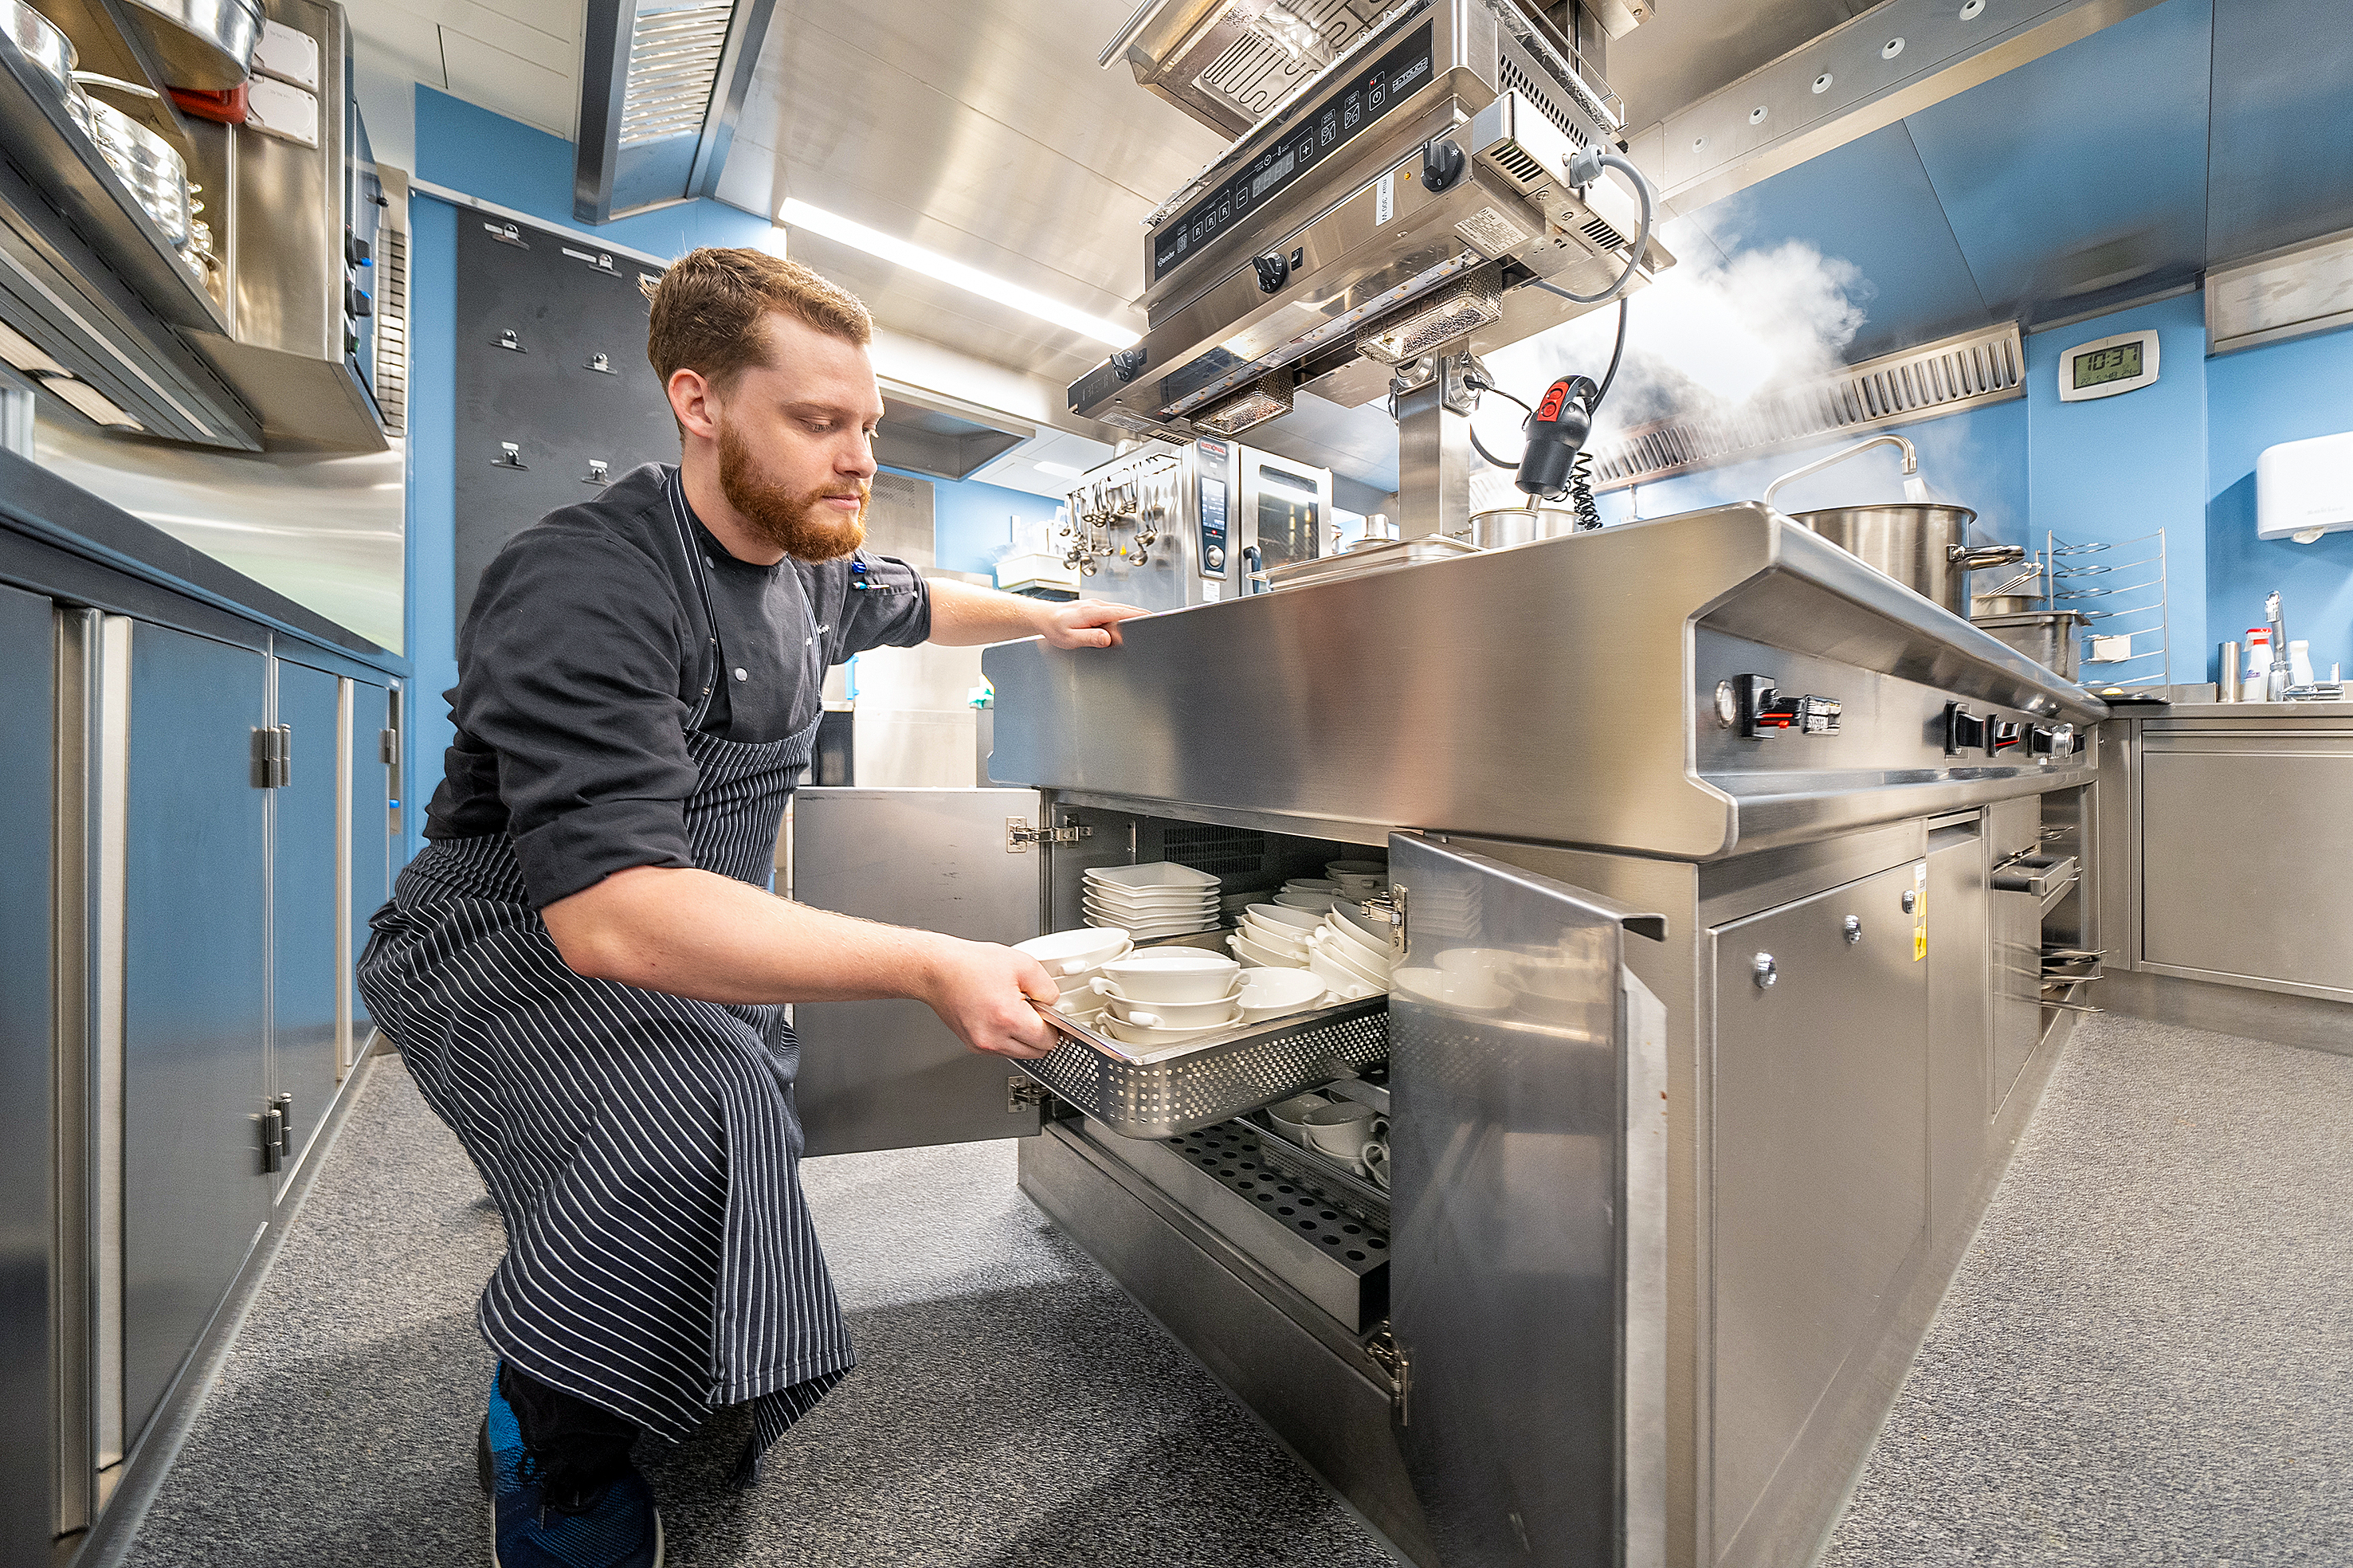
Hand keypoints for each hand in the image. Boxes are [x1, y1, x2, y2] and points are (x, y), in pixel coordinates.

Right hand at [917, 938, 1063, 1059]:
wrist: (937, 971)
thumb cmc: (970, 965)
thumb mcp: (1022, 965)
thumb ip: (1047, 988)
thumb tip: (1053, 1004)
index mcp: (1008, 1019)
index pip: (1047, 1040)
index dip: (1054, 1026)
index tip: (1052, 1016)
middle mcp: (993, 1038)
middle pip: (1036, 1053)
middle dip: (1041, 1034)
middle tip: (1035, 1012)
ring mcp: (981, 1045)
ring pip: (1019, 1054)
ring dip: (1024, 1038)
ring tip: (1015, 1011)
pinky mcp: (972, 1045)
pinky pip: (1001, 1050)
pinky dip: (1007, 1039)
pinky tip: (1002, 1017)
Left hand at [1040, 599, 1148, 649]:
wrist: (1042, 618)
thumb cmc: (1053, 628)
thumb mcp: (1070, 638)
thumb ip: (1090, 638)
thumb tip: (1108, 638)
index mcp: (1092, 611)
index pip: (1121, 612)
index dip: (1138, 615)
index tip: (1152, 617)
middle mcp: (1095, 605)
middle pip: (1124, 609)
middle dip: (1139, 615)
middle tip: (1153, 621)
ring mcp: (1094, 605)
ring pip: (1118, 610)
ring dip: (1130, 616)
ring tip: (1141, 625)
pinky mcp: (1093, 608)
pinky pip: (1111, 611)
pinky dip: (1121, 616)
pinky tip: (1123, 625)